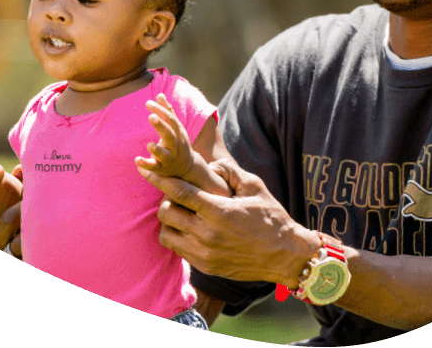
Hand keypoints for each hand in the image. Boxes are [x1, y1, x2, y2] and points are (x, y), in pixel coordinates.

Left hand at [136, 93, 194, 178]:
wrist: (187, 166)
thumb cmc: (178, 141)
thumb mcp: (175, 126)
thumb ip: (167, 110)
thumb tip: (160, 94)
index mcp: (178, 132)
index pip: (170, 120)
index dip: (160, 111)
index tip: (147, 103)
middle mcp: (175, 145)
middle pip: (169, 135)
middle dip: (161, 126)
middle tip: (150, 116)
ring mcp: (169, 157)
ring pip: (163, 154)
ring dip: (156, 149)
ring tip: (149, 144)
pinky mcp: (161, 168)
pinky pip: (153, 167)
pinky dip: (145, 164)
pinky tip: (137, 160)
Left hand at [137, 158, 318, 286]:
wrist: (285, 255)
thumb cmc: (271, 217)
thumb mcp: (254, 186)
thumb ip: (229, 171)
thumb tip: (209, 165)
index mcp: (219, 210)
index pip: (179, 192)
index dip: (159, 180)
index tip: (145, 170)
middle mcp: (208, 233)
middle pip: (166, 213)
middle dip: (166, 200)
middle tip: (177, 196)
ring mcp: (205, 253)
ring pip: (167, 234)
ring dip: (169, 222)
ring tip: (182, 214)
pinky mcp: (205, 267)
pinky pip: (177, 250)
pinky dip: (178, 237)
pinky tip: (190, 229)